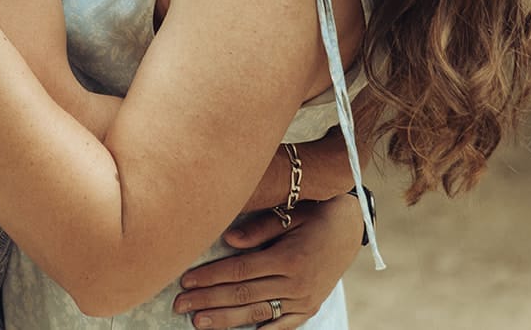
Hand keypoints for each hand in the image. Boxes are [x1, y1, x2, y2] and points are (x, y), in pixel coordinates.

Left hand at [172, 195, 363, 328]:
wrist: (351, 226)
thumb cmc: (315, 211)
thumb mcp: (291, 212)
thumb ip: (260, 228)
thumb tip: (228, 240)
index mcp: (288, 258)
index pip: (239, 271)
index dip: (210, 277)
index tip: (184, 280)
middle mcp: (296, 283)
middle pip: (243, 295)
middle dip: (208, 300)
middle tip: (179, 305)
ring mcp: (304, 300)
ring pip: (257, 314)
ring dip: (225, 320)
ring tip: (197, 323)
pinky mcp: (310, 308)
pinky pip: (283, 326)